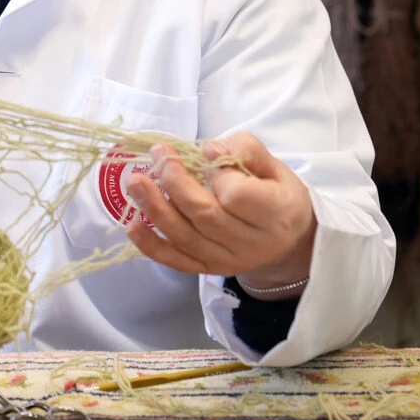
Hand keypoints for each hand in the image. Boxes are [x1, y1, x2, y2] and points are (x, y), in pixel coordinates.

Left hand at [123, 133, 316, 299]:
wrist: (287, 241)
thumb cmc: (276, 194)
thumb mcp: (275, 166)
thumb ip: (246, 151)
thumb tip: (209, 149)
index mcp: (276, 213)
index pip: (236, 195)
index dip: (216, 172)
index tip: (208, 153)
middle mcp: (252, 243)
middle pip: (204, 215)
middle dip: (174, 182)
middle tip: (158, 155)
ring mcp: (228, 260)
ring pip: (185, 237)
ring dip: (154, 208)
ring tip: (135, 182)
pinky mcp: (208, 270)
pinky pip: (176, 261)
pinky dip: (151, 245)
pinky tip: (132, 225)